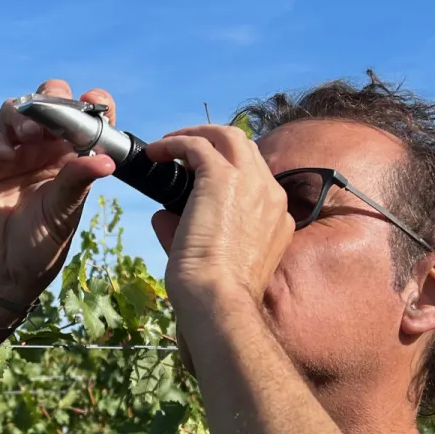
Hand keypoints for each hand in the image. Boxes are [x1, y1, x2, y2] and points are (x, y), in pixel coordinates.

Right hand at [0, 79, 116, 301]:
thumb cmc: (38, 247)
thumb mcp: (63, 214)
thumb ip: (77, 182)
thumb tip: (106, 160)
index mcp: (69, 158)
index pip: (84, 119)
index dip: (92, 104)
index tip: (95, 102)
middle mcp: (40, 149)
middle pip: (47, 102)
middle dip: (52, 98)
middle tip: (55, 114)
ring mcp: (10, 154)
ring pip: (14, 112)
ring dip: (23, 116)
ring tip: (30, 134)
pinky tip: (4, 155)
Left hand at [145, 124, 293, 312]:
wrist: (219, 299)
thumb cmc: (214, 292)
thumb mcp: (211, 257)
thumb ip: (189, 230)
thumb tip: (162, 215)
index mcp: (278, 217)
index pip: (257, 177)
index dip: (229, 169)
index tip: (200, 175)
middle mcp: (271, 194)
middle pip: (246, 148)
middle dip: (216, 143)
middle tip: (184, 152)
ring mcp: (251, 183)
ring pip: (228, 136)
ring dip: (197, 135)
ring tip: (168, 144)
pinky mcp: (223, 178)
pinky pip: (198, 144)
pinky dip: (175, 142)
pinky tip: (156, 151)